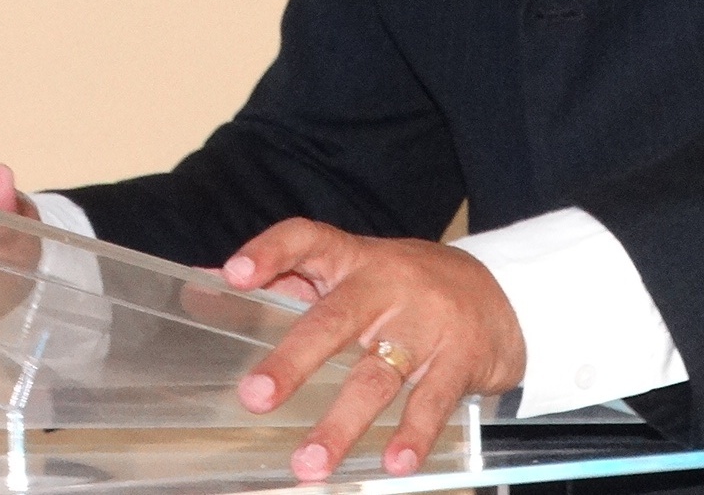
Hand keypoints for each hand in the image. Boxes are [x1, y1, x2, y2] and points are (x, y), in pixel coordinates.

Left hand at [226, 219, 524, 481]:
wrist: (501, 294)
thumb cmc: (405, 287)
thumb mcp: (352, 272)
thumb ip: (285, 278)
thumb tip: (201, 283)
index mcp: (354, 260)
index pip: (309, 240)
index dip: (272, 252)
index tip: (235, 274)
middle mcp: (388, 286)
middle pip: (336, 319)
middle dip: (293, 360)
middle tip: (253, 397)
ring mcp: (426, 323)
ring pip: (379, 373)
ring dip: (343, 422)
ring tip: (309, 464)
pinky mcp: (460, 359)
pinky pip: (433, 400)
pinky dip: (413, 434)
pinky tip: (394, 462)